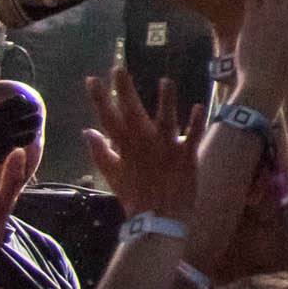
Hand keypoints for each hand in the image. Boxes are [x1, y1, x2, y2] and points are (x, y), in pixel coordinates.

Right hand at [82, 68, 202, 218]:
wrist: (158, 219)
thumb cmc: (136, 196)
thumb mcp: (112, 174)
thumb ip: (99, 151)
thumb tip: (86, 131)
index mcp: (125, 147)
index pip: (108, 118)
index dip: (99, 99)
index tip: (92, 79)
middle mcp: (143, 145)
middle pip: (132, 114)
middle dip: (125, 90)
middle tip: (119, 68)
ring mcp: (165, 149)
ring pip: (165, 121)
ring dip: (166, 102)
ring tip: (166, 81)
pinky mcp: (186, 155)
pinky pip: (192, 136)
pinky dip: (196, 123)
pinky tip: (201, 106)